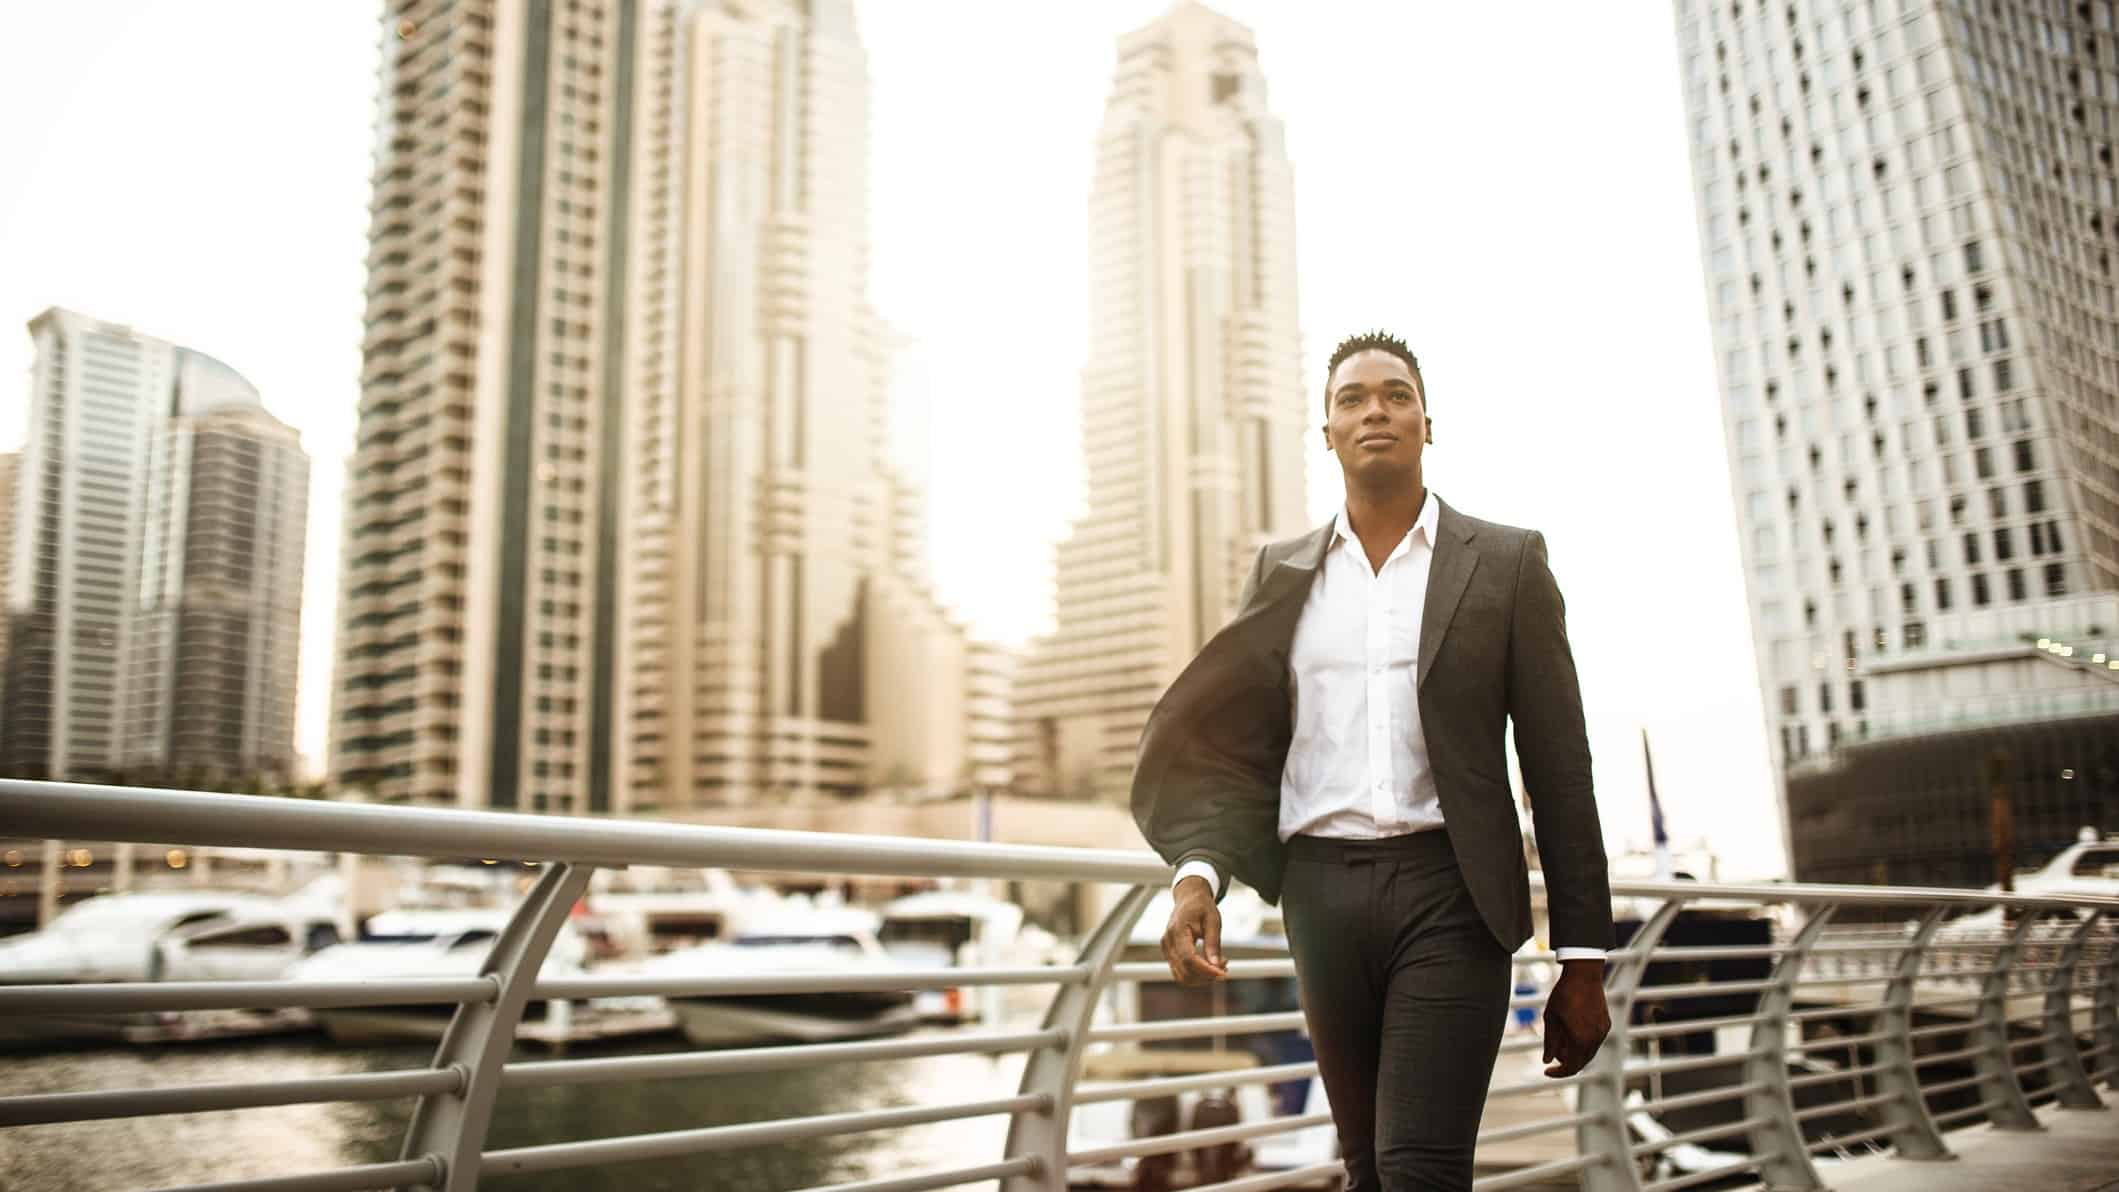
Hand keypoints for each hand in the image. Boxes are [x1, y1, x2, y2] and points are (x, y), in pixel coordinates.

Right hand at [1161, 876, 1227, 984]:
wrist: (1188, 898)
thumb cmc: (1201, 907)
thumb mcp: (1213, 921)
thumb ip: (1213, 944)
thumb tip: (1217, 966)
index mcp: (1177, 930)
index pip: (1189, 958)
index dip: (1206, 970)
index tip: (1223, 973)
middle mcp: (1168, 941)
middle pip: (1184, 971)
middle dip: (1206, 975)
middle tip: (1225, 968)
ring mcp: (1166, 948)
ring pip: (1181, 976)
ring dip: (1201, 978)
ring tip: (1219, 966)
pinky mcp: (1169, 953)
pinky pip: (1181, 971)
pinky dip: (1196, 974)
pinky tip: (1209, 966)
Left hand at [1542, 959, 1610, 1076]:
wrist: (1584, 974)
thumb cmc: (1564, 994)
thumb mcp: (1551, 1018)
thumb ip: (1550, 1042)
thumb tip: (1547, 1060)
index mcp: (1579, 1040)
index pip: (1571, 1067)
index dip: (1558, 1073)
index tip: (1547, 1071)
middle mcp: (1594, 1039)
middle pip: (1581, 1062)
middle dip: (1566, 1063)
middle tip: (1553, 1055)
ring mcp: (1603, 1032)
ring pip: (1589, 1052)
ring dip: (1575, 1053)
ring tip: (1561, 1041)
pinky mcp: (1606, 1024)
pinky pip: (1595, 1041)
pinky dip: (1584, 1043)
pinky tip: (1572, 1032)